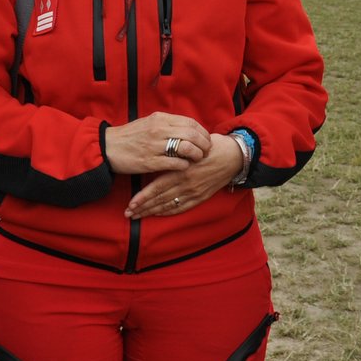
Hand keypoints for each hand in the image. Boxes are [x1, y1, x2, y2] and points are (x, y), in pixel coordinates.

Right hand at [103, 112, 211, 175]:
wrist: (107, 147)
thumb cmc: (129, 136)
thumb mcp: (148, 123)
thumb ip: (167, 124)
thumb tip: (187, 128)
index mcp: (160, 118)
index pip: (190, 122)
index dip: (202, 132)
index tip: (206, 139)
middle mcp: (159, 130)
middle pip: (192, 134)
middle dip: (204, 144)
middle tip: (206, 151)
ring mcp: (154, 146)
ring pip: (186, 148)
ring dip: (197, 155)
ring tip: (198, 159)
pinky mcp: (150, 162)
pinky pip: (175, 163)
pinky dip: (184, 165)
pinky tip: (185, 167)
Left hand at [126, 132, 245, 217]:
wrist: (232, 156)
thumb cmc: (209, 146)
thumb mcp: (189, 145)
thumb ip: (172, 154)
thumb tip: (152, 155)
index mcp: (181, 170)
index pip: (157, 188)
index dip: (142, 198)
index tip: (130, 204)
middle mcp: (186, 184)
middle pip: (159, 200)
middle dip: (142, 208)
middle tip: (128, 213)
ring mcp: (193, 192)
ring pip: (168, 205)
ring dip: (152, 211)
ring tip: (138, 215)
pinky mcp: (200, 197)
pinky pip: (181, 208)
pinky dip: (168, 212)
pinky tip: (157, 213)